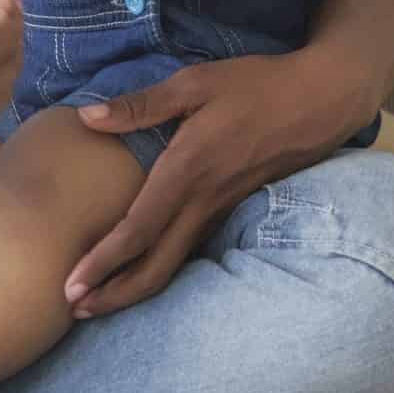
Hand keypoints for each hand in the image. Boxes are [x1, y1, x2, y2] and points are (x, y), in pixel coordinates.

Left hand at [65, 50, 363, 317]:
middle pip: (156, 266)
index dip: (103, 262)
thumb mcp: (195, 82)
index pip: (138, 228)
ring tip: (100, 301)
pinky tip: (140, 270)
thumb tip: (88, 117)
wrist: (321, 101)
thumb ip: (141, 105)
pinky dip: (160, 268)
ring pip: (174, 264)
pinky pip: (190, 250)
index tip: (71, 284)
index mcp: (187, 170)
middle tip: (75, 310)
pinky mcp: (231, 210)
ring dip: (135, 288)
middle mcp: (203, 201)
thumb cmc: (257, 85)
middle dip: (115, 294)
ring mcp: (221, 210)